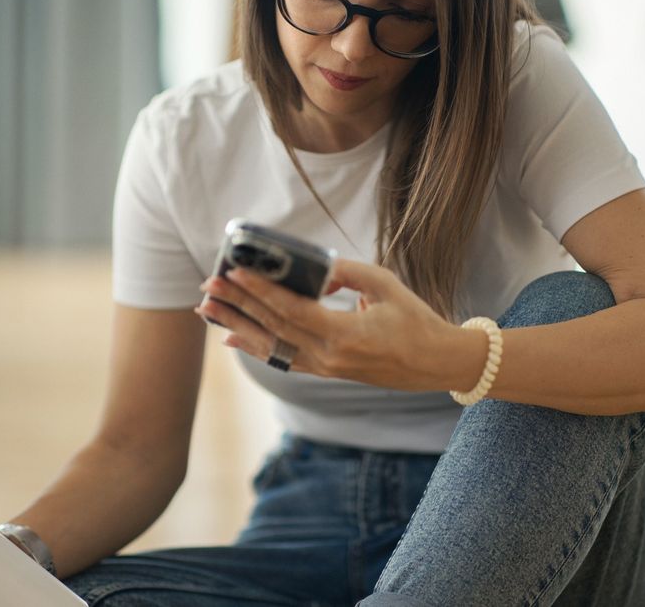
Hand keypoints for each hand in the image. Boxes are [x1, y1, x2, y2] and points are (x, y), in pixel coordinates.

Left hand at [195, 258, 481, 391]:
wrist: (436, 364)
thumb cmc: (415, 320)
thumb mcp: (385, 285)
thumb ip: (346, 274)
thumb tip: (314, 271)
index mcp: (346, 335)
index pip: (292, 310)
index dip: (260, 291)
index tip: (234, 272)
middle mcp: (329, 357)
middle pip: (274, 327)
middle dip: (239, 305)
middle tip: (209, 285)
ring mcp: (326, 369)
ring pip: (272, 346)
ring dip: (237, 326)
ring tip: (208, 310)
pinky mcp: (326, 372)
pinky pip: (283, 359)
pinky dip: (256, 347)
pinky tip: (231, 338)